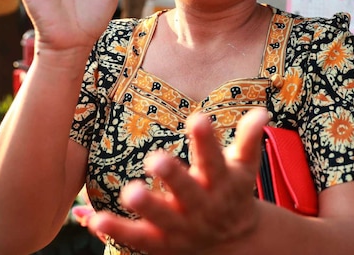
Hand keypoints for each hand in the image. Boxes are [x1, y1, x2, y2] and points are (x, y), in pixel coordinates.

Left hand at [87, 108, 268, 253]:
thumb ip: (249, 139)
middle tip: (156, 160)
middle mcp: (202, 207)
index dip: (207, 141)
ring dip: (145, 208)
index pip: (215, 159)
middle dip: (173, 176)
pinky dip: (115, 230)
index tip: (199, 118)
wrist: (236, 244)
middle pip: (188, 192)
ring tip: (128, 192)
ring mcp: (181, 228)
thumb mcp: (244, 167)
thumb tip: (262, 112)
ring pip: (161, 219)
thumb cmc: (233, 193)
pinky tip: (92, 218)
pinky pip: (136, 239)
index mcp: (221, 183)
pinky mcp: (161, 244)